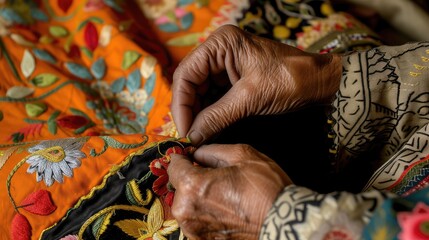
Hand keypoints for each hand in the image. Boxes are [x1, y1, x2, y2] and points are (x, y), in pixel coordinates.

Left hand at [168, 144, 292, 238]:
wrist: (283, 222)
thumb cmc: (265, 188)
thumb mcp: (243, 155)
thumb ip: (213, 150)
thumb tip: (197, 152)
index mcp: (193, 186)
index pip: (173, 166)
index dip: (183, 158)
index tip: (191, 156)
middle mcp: (186, 211)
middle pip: (179, 186)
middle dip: (192, 178)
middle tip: (214, 175)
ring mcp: (193, 229)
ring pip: (186, 204)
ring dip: (198, 196)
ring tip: (222, 193)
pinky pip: (195, 220)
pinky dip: (204, 212)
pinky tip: (224, 208)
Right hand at [172, 24, 341, 144]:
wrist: (322, 81)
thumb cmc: (291, 78)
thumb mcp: (251, 98)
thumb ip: (218, 116)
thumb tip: (192, 137)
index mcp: (221, 44)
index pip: (187, 74)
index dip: (181, 105)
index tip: (183, 131)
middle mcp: (220, 51)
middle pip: (191, 84)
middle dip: (189, 112)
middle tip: (188, 138)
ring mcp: (226, 65)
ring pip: (201, 93)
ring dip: (199, 116)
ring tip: (198, 138)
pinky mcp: (234, 80)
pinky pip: (215, 98)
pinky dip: (211, 115)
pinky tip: (209, 131)